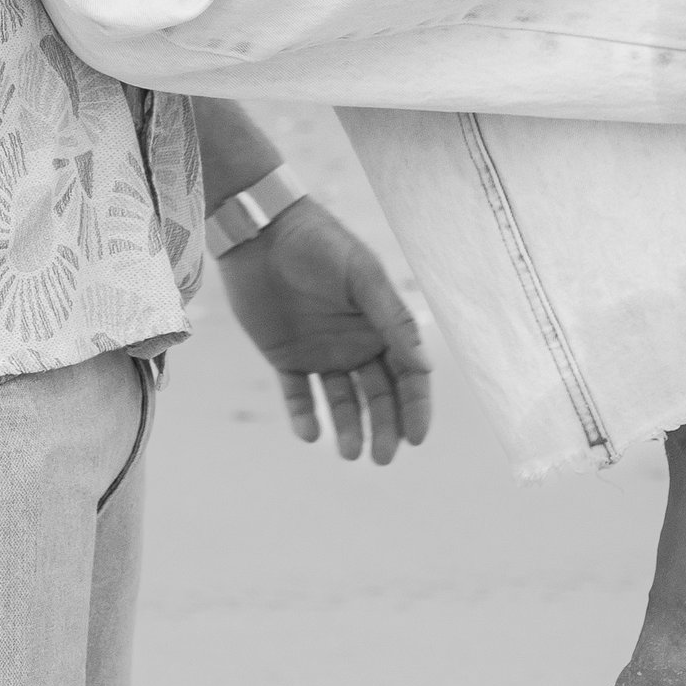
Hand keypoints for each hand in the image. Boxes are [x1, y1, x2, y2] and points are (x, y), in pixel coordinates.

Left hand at [216, 197, 432, 465]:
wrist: (260, 228)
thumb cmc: (318, 244)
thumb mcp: (362, 275)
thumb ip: (392, 318)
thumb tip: (425, 365)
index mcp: (380, 325)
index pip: (407, 375)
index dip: (415, 407)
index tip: (415, 437)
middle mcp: (354, 343)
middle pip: (377, 396)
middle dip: (384, 428)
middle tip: (381, 457)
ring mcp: (320, 351)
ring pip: (341, 401)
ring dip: (348, 427)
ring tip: (349, 452)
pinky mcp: (285, 356)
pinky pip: (298, 394)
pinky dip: (304, 416)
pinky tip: (310, 433)